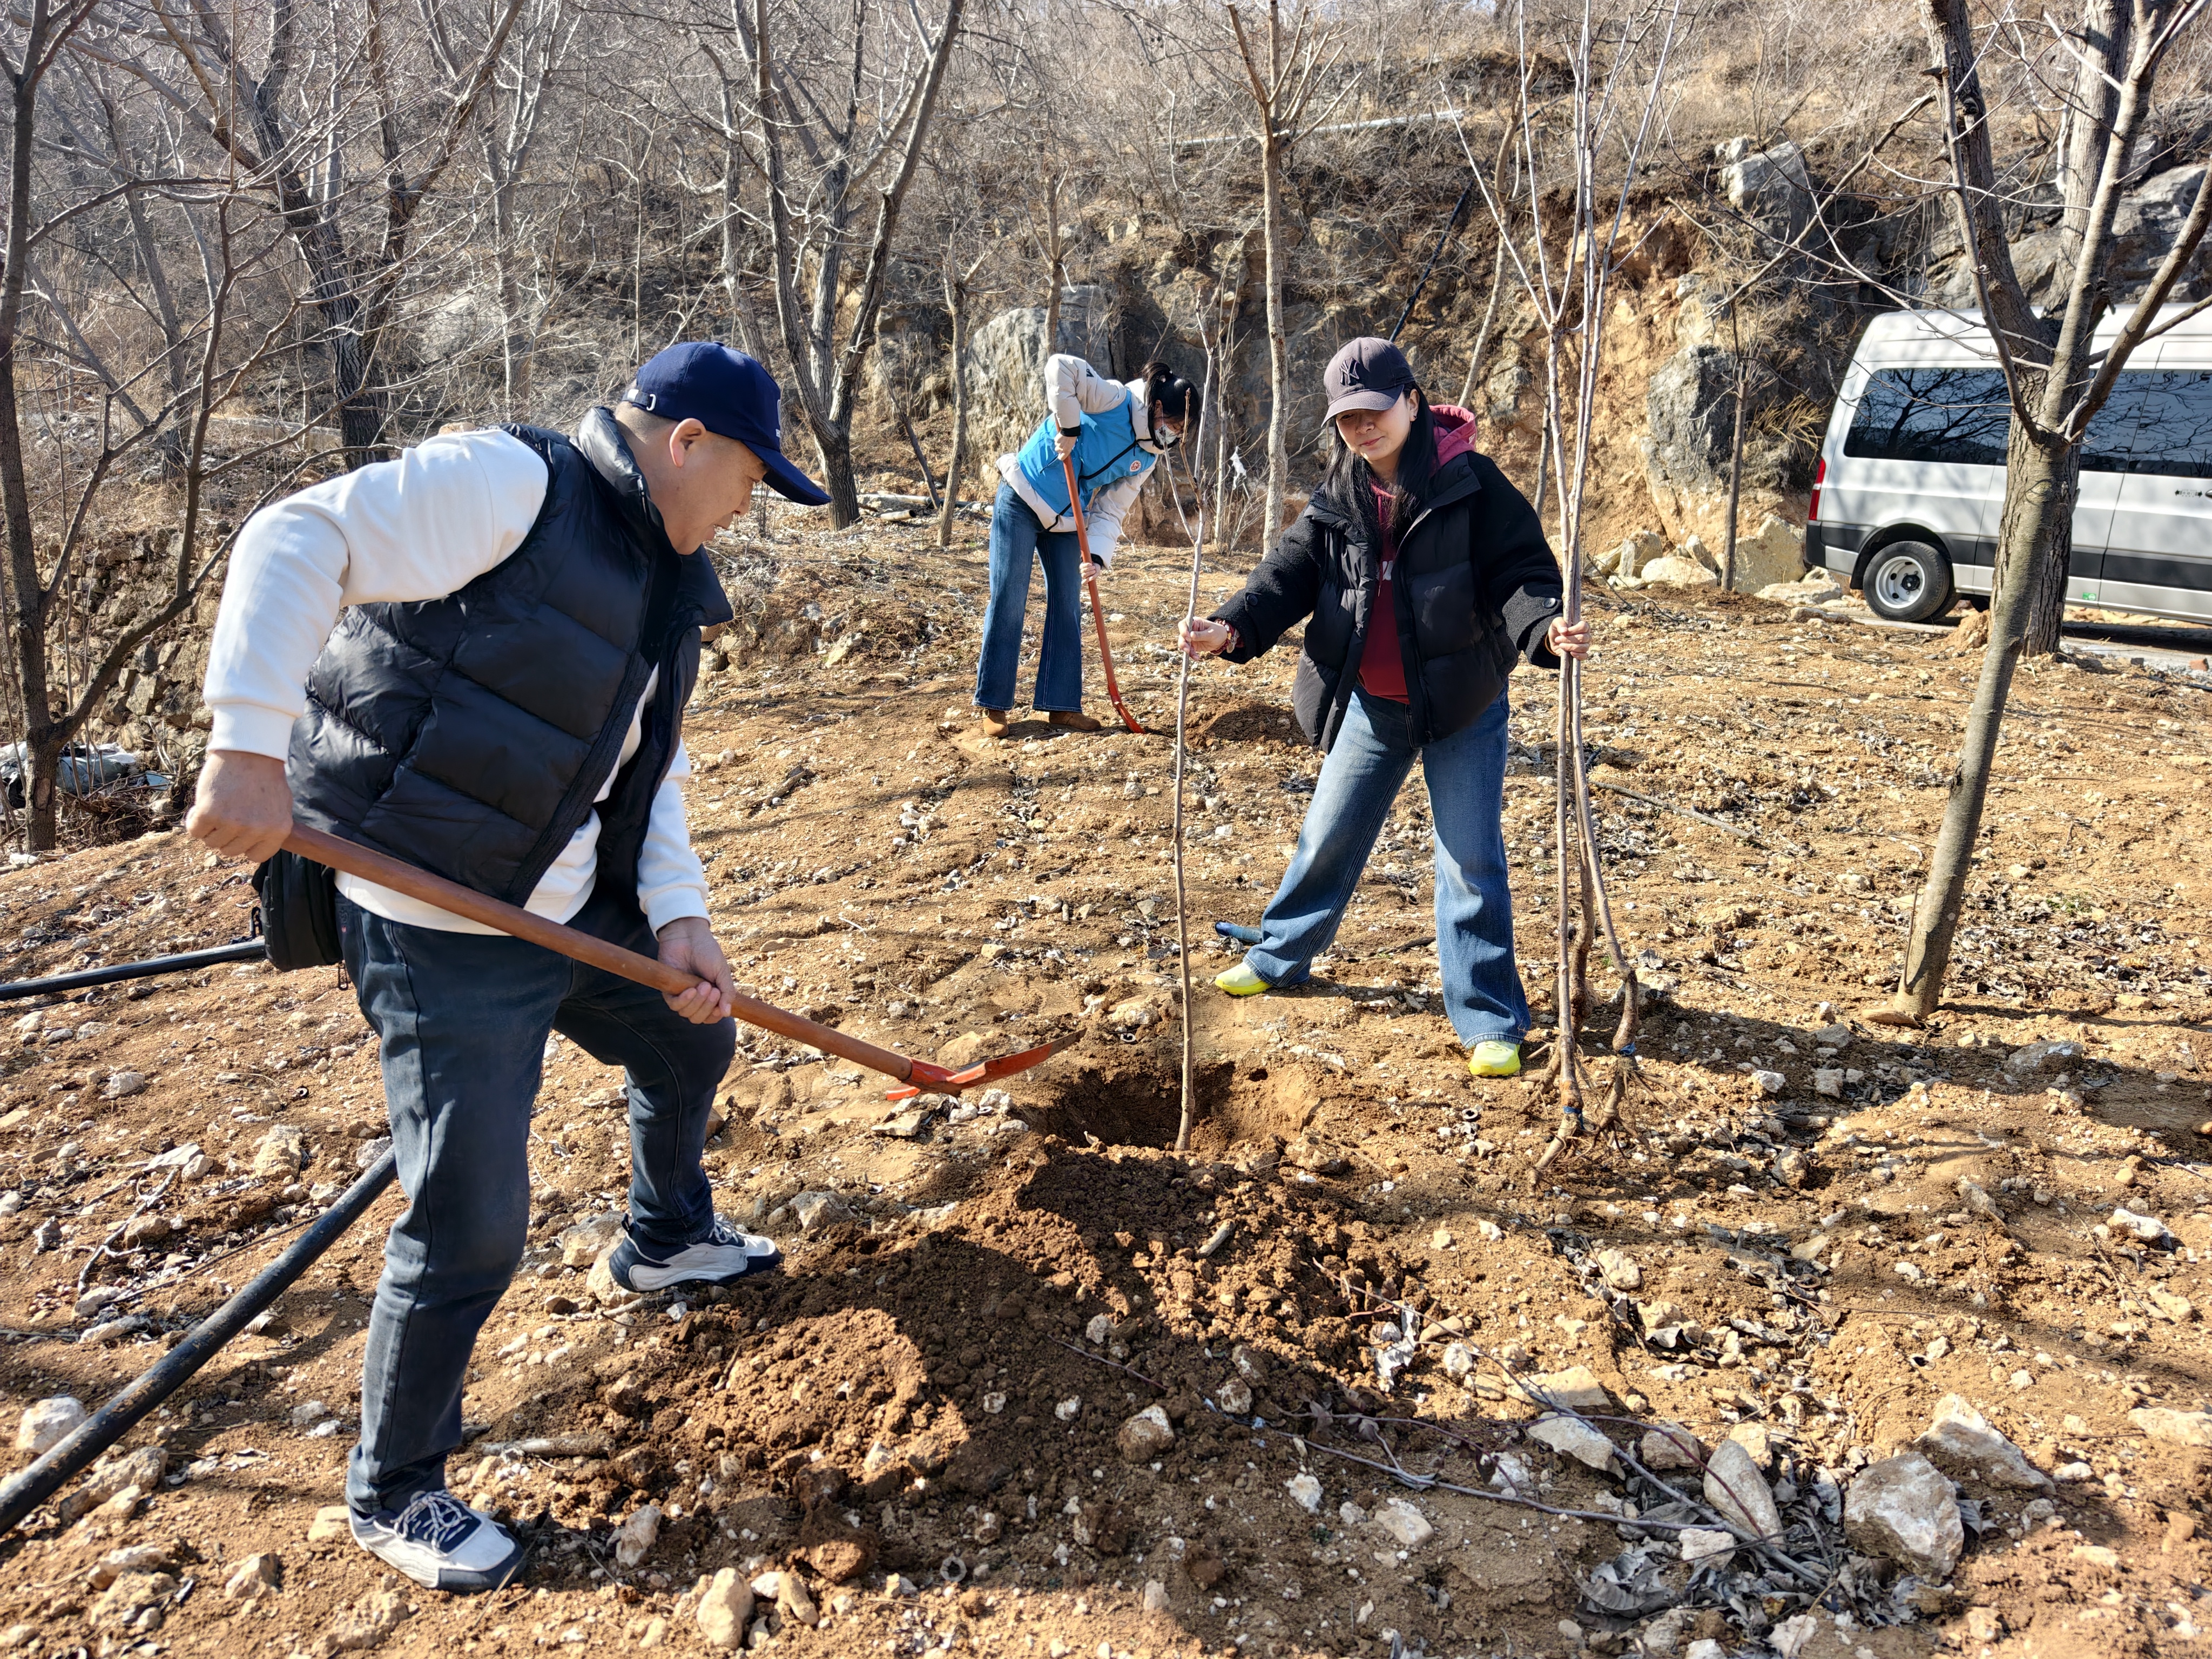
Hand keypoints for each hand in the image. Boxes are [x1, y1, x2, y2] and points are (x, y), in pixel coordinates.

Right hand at [187, 750, 295, 864]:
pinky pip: (195, 831)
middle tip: (227, 814)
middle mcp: (257, 830)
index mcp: (278, 830)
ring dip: (210, 828)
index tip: (241, 832)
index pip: (255, 856)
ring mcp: (233, 822)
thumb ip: (270, 829)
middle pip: (231, 850)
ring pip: (212, 842)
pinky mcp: (210, 813)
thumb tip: (256, 848)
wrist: (249, 750)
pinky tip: (203, 806)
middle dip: (226, 835)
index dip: (245, 845)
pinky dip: (195, 821)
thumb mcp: (281, 806)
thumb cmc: (265, 776)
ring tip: (218, 807)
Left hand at [656, 916, 734, 1024]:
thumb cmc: (707, 951)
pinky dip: (683, 1000)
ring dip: (697, 1002)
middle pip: (699, 1018)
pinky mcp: (668, 990)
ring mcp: (681, 995)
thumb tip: (728, 1013)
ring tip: (703, 985)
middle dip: (707, 1007)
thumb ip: (727, 992)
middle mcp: (695, 999)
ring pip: (686, 1014)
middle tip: (712, 990)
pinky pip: (674, 1005)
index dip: (716, 1015)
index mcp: (710, 996)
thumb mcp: (722, 972)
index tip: (720, 1003)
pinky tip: (691, 990)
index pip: (712, 1017)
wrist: (688, 936)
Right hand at [1054, 431, 1078, 459]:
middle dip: (1059, 448)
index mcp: (1066, 451)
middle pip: (1057, 450)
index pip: (1061, 458)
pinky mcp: (1056, 440)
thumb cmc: (1072, 438)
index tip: (1060, 455)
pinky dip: (1057, 439)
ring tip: (1062, 439)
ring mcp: (1058, 444)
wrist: (1069, 431)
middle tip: (1062, 444)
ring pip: (1056, 445)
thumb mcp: (1071, 445)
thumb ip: (1067, 449)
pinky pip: (1055, 440)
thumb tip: (1064, 450)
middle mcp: (1061, 449)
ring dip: (1058, 443)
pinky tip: (1061, 436)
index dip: (1060, 457)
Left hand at [1080, 558, 1101, 582]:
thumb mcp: (1097, 573)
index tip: (1089, 579)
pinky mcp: (1081, 565)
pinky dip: (1087, 565)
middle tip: (1094, 571)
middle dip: (1089, 573)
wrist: (1096, 563)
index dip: (1084, 582)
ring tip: (1094, 567)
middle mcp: (1083, 575)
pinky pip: (1083, 566)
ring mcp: (1081, 570)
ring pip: (1083, 570)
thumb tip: (1090, 579)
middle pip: (1083, 575)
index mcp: (1086, 579)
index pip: (1083, 582)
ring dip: (1089, 568)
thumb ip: (1094, 577)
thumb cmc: (1096, 570)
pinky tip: (1091, 564)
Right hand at [1180, 617, 1234, 656]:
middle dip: (1183, 642)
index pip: (1183, 624)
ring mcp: (1190, 638)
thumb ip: (1201, 634)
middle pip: (1181, 635)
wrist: (1222, 640)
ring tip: (1193, 654)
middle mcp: (1190, 630)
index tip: (1188, 637)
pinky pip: (1189, 651)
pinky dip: (1191, 655)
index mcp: (1194, 622)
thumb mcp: (1211, 633)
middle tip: (1187, 649)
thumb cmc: (1217, 632)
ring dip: (1186, 650)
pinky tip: (1196, 658)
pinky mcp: (1192, 646)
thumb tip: (1191, 635)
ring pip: (1183, 644)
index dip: (1183, 630)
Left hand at [1547, 616, 1590, 659]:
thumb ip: (1559, 623)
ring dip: (1570, 647)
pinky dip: (1578, 655)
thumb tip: (1564, 630)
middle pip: (1582, 638)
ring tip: (1561, 645)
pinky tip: (1570, 653)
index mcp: (1583, 626)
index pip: (1583, 627)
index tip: (1564, 632)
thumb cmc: (1558, 630)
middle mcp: (1586, 635)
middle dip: (1568, 639)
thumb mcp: (1556, 623)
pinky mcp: (1582, 654)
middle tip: (1558, 639)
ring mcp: (1586, 645)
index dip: (1574, 630)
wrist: (1554, 641)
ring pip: (1583, 647)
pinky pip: (1584, 656)